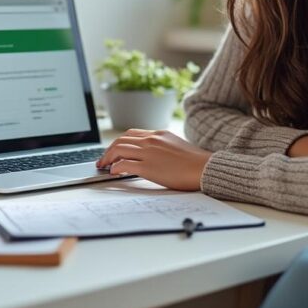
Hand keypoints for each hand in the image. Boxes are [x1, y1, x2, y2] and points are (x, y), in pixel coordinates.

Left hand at [96, 129, 212, 190]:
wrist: (204, 168)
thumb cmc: (195, 162)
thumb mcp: (176, 145)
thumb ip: (162, 146)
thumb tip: (151, 154)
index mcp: (158, 134)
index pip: (131, 134)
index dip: (119, 142)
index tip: (114, 150)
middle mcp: (151, 140)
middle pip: (121, 140)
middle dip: (109, 150)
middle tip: (103, 160)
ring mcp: (148, 153)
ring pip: (119, 149)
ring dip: (108, 158)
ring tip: (104, 166)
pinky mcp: (148, 167)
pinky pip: (124, 165)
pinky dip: (115, 168)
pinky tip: (113, 173)